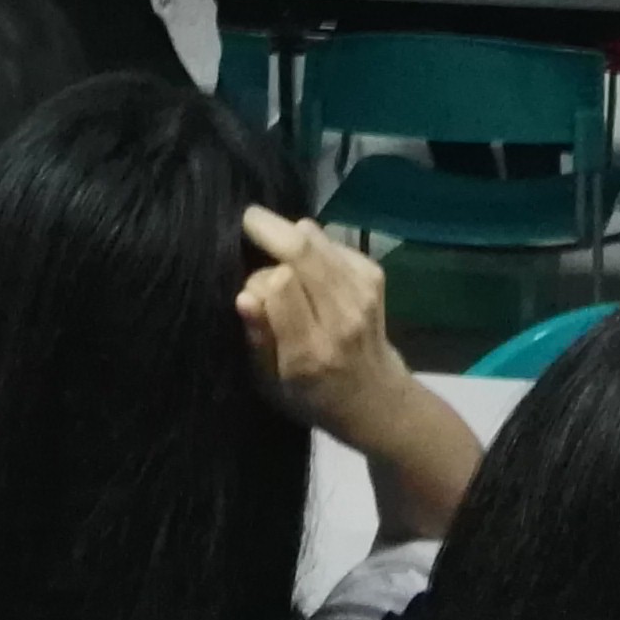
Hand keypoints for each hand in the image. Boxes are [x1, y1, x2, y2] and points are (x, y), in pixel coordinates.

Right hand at [234, 208, 414, 440]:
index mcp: (309, 351)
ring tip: (276, 245)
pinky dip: (315, 244)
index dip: (257, 278)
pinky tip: (309, 263)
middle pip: (302, 251)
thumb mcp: (271, 383)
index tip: (249, 290)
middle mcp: (340, 318)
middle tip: (249, 221)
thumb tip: (243, 296)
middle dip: (270, 229)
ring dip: (292, 234)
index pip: (278, 285)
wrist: (376, 398)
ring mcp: (363, 294)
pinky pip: (334, 241)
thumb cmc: (312, 395)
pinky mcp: (374, 277)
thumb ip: (258, 339)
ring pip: (318, 239)